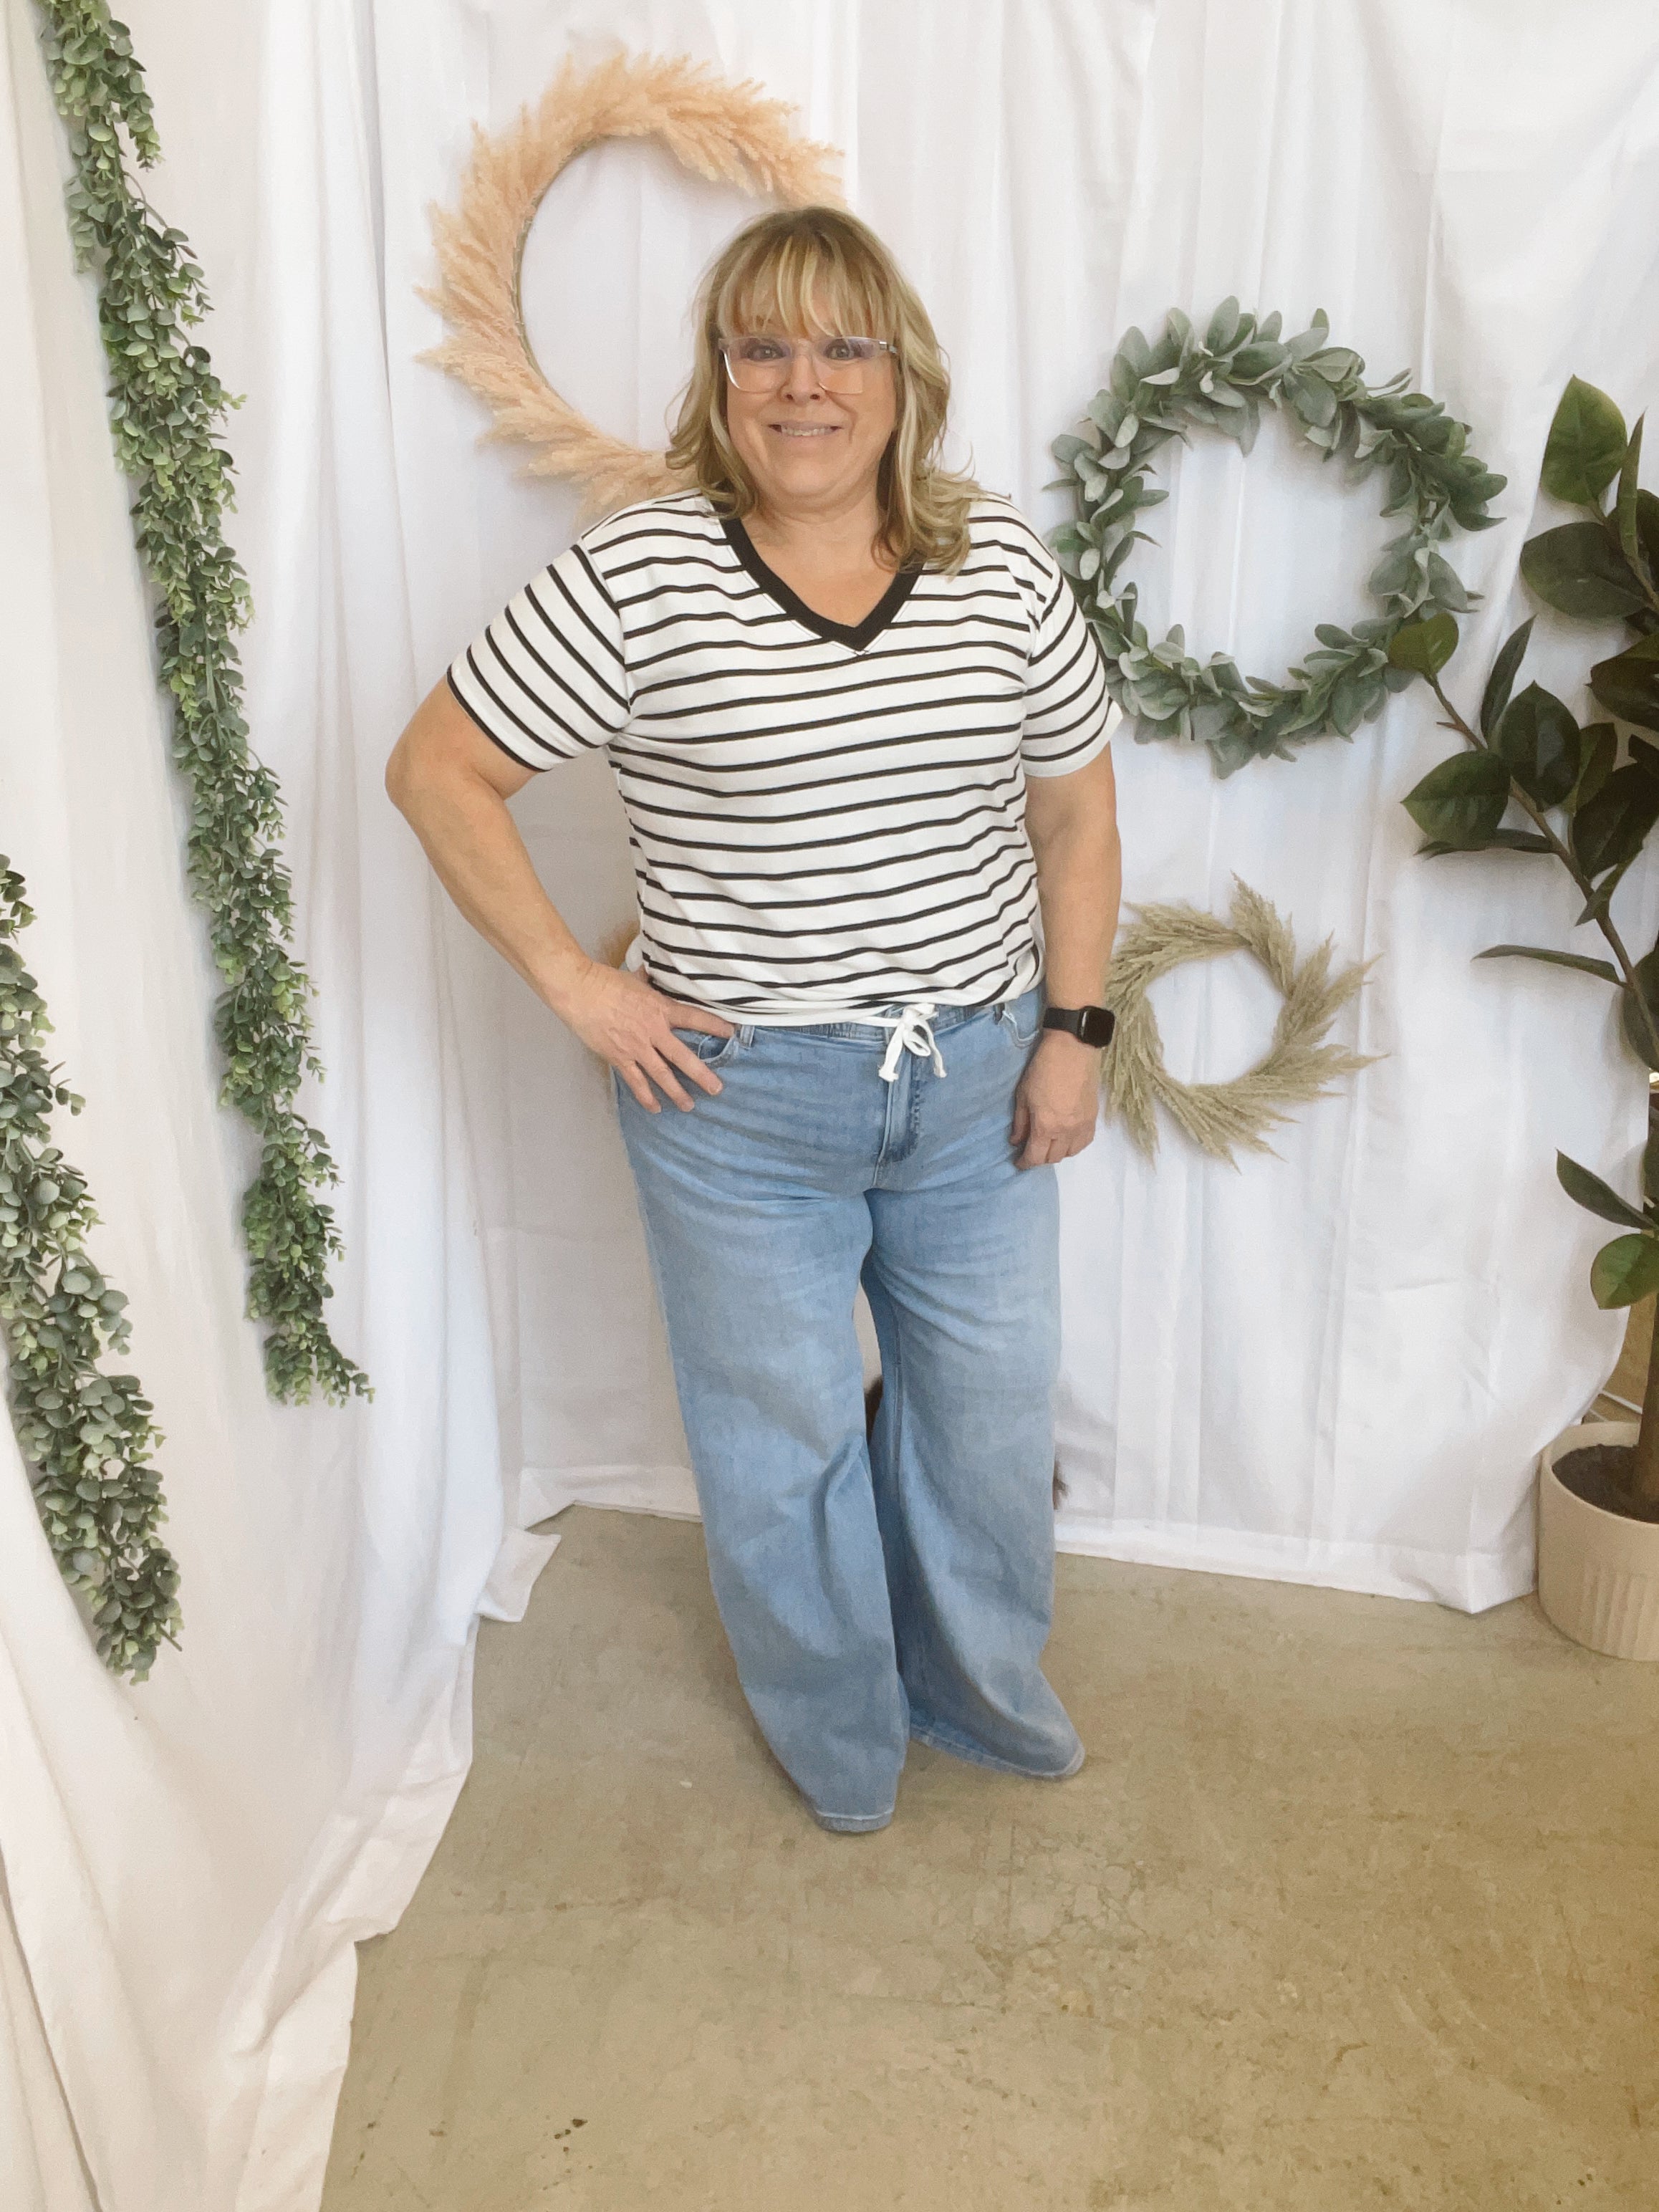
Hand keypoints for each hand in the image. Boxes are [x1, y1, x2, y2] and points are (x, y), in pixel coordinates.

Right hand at [553, 959, 734, 1112]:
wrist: (579, 991)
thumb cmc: (606, 980)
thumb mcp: (635, 979)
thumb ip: (647, 982)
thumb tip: (650, 972)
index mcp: (661, 1008)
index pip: (695, 1018)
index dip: (714, 1025)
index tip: (731, 1033)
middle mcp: (654, 1031)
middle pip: (683, 1057)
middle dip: (701, 1075)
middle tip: (717, 1089)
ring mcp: (637, 1048)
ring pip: (662, 1075)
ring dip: (676, 1092)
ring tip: (689, 1106)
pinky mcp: (619, 1058)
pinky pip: (636, 1082)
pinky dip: (646, 1096)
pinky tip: (656, 1108)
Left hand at [1011, 1031, 1100, 1167]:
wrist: (1073, 1050)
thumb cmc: (1042, 1069)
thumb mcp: (1023, 1095)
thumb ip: (1020, 1122)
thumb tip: (1016, 1141)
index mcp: (1046, 1126)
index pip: (1035, 1157)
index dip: (1024, 1163)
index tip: (1019, 1162)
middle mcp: (1066, 1132)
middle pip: (1052, 1158)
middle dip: (1039, 1158)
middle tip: (1031, 1149)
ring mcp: (1082, 1126)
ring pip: (1070, 1153)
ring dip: (1057, 1153)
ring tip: (1048, 1144)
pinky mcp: (1093, 1118)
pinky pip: (1084, 1142)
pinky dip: (1073, 1145)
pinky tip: (1066, 1139)